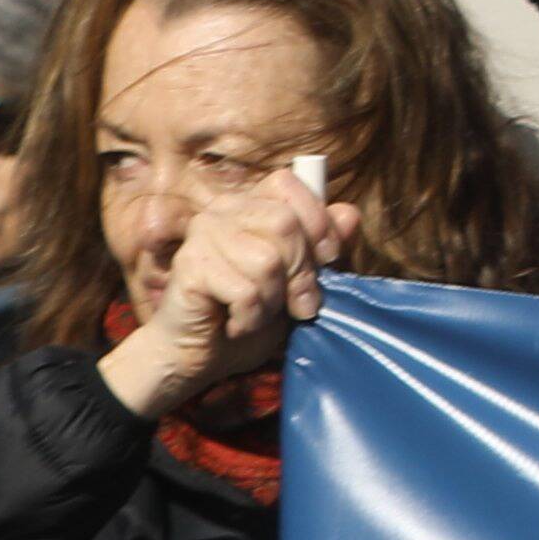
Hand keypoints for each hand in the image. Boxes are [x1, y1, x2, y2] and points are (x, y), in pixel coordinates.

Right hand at [100, 169, 352, 425]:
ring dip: (273, 300)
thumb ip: (326, 249)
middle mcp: (221, 210)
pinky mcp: (189, 266)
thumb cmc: (252, 314)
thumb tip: (350, 215)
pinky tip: (237, 323)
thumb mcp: (301, 282)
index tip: (329, 259)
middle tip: (297, 305)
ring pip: (266, 261)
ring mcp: (201, 235)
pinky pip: (245, 292)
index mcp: (249, 204)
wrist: (203, 355)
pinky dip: (251, 318)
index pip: (287, 184)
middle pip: (284, 223)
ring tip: (258, 312)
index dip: (317, 221)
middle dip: (302, 273)